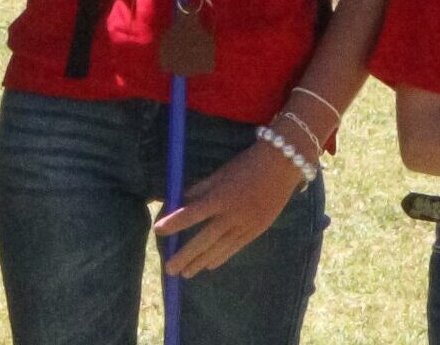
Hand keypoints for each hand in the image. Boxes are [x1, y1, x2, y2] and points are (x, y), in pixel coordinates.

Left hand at [155, 139, 305, 276]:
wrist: (281, 166)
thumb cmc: (245, 166)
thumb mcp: (219, 174)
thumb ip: (199, 190)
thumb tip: (178, 204)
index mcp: (220, 197)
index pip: (191, 214)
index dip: (174, 223)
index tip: (158, 230)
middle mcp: (232, 215)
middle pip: (204, 240)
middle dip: (185, 256)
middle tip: (169, 269)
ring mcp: (245, 225)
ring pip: (219, 249)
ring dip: (200, 263)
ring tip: (185, 274)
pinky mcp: (256, 231)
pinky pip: (234, 248)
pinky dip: (220, 258)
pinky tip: (208, 266)